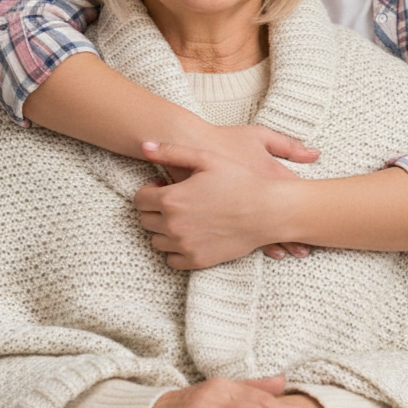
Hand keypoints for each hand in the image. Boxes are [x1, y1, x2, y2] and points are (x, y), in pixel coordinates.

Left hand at [136, 126, 316, 268]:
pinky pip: (172, 260)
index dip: (150, 190)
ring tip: (184, 216)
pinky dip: (176, 249)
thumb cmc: (239, 180)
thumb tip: (143, 145)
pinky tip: (191, 234)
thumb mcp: (205, 159)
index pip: (139, 200)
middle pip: (145, 221)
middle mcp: (173, 225)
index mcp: (171, 199)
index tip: (164, 186)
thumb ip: (171, 151)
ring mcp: (185, 246)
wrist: (268, 210)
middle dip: (155, 209)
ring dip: (163, 229)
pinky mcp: (197, 261)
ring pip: (156, 241)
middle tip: (175, 200)